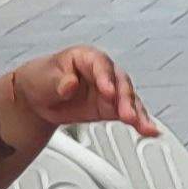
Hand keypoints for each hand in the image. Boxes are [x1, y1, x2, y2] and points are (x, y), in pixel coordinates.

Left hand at [0, 46, 154, 134]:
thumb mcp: (45, 77)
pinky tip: (150, 131)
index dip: (106, 78)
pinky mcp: (112, 108)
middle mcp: (103, 73)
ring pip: (129, 100)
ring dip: (138, 113)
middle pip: (121, 83)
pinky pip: (130, 114)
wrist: (37, 99)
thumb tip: (70, 84)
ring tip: (144, 126)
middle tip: (126, 114)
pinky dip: (140, 123)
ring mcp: (110, 91)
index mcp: (86, 57)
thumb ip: (59, 81)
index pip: (101, 65)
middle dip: (125, 99)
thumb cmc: (42, 79)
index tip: (108, 91)